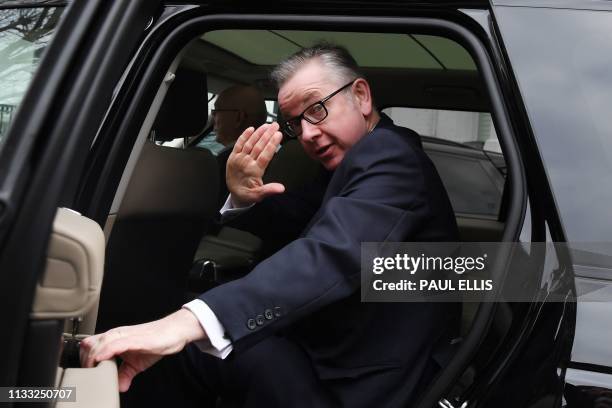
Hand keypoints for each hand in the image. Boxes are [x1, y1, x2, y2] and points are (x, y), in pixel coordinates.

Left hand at [80, 309, 206, 391]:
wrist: (174, 331)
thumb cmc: (156, 342)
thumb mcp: (137, 363)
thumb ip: (125, 374)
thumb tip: (119, 387)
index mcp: (115, 339)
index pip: (90, 344)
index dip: (83, 358)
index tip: (86, 372)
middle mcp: (117, 335)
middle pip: (90, 344)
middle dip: (85, 360)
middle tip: (89, 374)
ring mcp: (126, 335)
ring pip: (100, 343)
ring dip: (92, 357)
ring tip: (92, 370)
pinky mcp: (135, 339)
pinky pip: (116, 343)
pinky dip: (106, 351)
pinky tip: (101, 359)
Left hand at [226, 122, 284, 206]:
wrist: (234, 195)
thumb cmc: (248, 194)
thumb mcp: (259, 195)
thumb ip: (269, 190)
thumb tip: (281, 188)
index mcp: (254, 171)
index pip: (265, 155)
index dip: (272, 144)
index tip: (278, 135)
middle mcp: (246, 162)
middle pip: (259, 146)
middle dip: (268, 134)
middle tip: (275, 126)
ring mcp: (239, 158)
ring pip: (250, 143)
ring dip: (258, 133)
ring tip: (267, 125)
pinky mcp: (233, 156)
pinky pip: (239, 144)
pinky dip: (244, 136)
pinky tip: (251, 129)